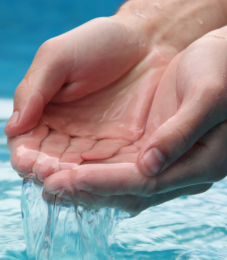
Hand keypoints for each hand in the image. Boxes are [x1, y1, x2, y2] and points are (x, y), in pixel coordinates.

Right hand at [6, 16, 176, 182]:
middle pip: (53, 163)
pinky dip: (102, 177)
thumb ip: (34, 90)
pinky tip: (98, 182)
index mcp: (48, 114)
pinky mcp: (124, 147)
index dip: (27, 156)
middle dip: (49, 173)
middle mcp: (70, 134)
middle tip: (49, 177)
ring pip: (80, 170)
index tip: (28, 163)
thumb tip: (13, 127)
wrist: (146, 43)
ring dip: (73, 180)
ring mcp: (98, 143)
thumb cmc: (100, 43)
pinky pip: (110, 167)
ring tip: (69, 183)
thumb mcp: (58, 58)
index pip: (29, 144)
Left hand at [42, 26, 226, 214]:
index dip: (110, 183)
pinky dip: (99, 176)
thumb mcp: (208, 96)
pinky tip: (73, 173)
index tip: (72, 178)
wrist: (226, 62)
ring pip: (127, 190)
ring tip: (53, 185)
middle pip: (136, 194)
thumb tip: (149, 167)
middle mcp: (188, 174)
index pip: (150, 184)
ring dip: (92, 189)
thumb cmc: (220, 72)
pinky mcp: (159, 157)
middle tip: (51, 188)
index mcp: (206, 164)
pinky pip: (126, 174)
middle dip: (93, 191)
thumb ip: (181, 132)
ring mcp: (173, 168)